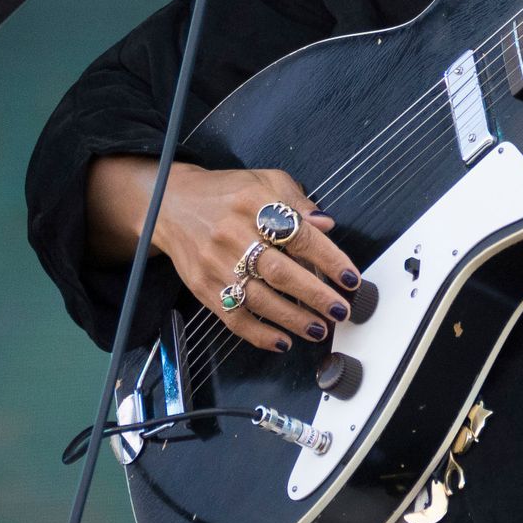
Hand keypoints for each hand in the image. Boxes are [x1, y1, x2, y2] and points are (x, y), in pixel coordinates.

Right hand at [152, 162, 361, 352]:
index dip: (329, 259)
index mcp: (255, 203)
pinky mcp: (202, 287)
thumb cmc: (227, 193)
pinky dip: (259, 334)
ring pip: (259, 300)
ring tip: (319, 329)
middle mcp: (234, 234)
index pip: (299, 235)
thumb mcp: (266, 181)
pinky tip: (282, 341)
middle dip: (315, 295)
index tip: (351, 278)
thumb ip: (298, 202)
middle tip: (340, 310)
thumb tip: (327, 225)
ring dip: (293, 319)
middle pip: (280, 272)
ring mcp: (216, 264)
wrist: (171, 204)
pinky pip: (233, 317)